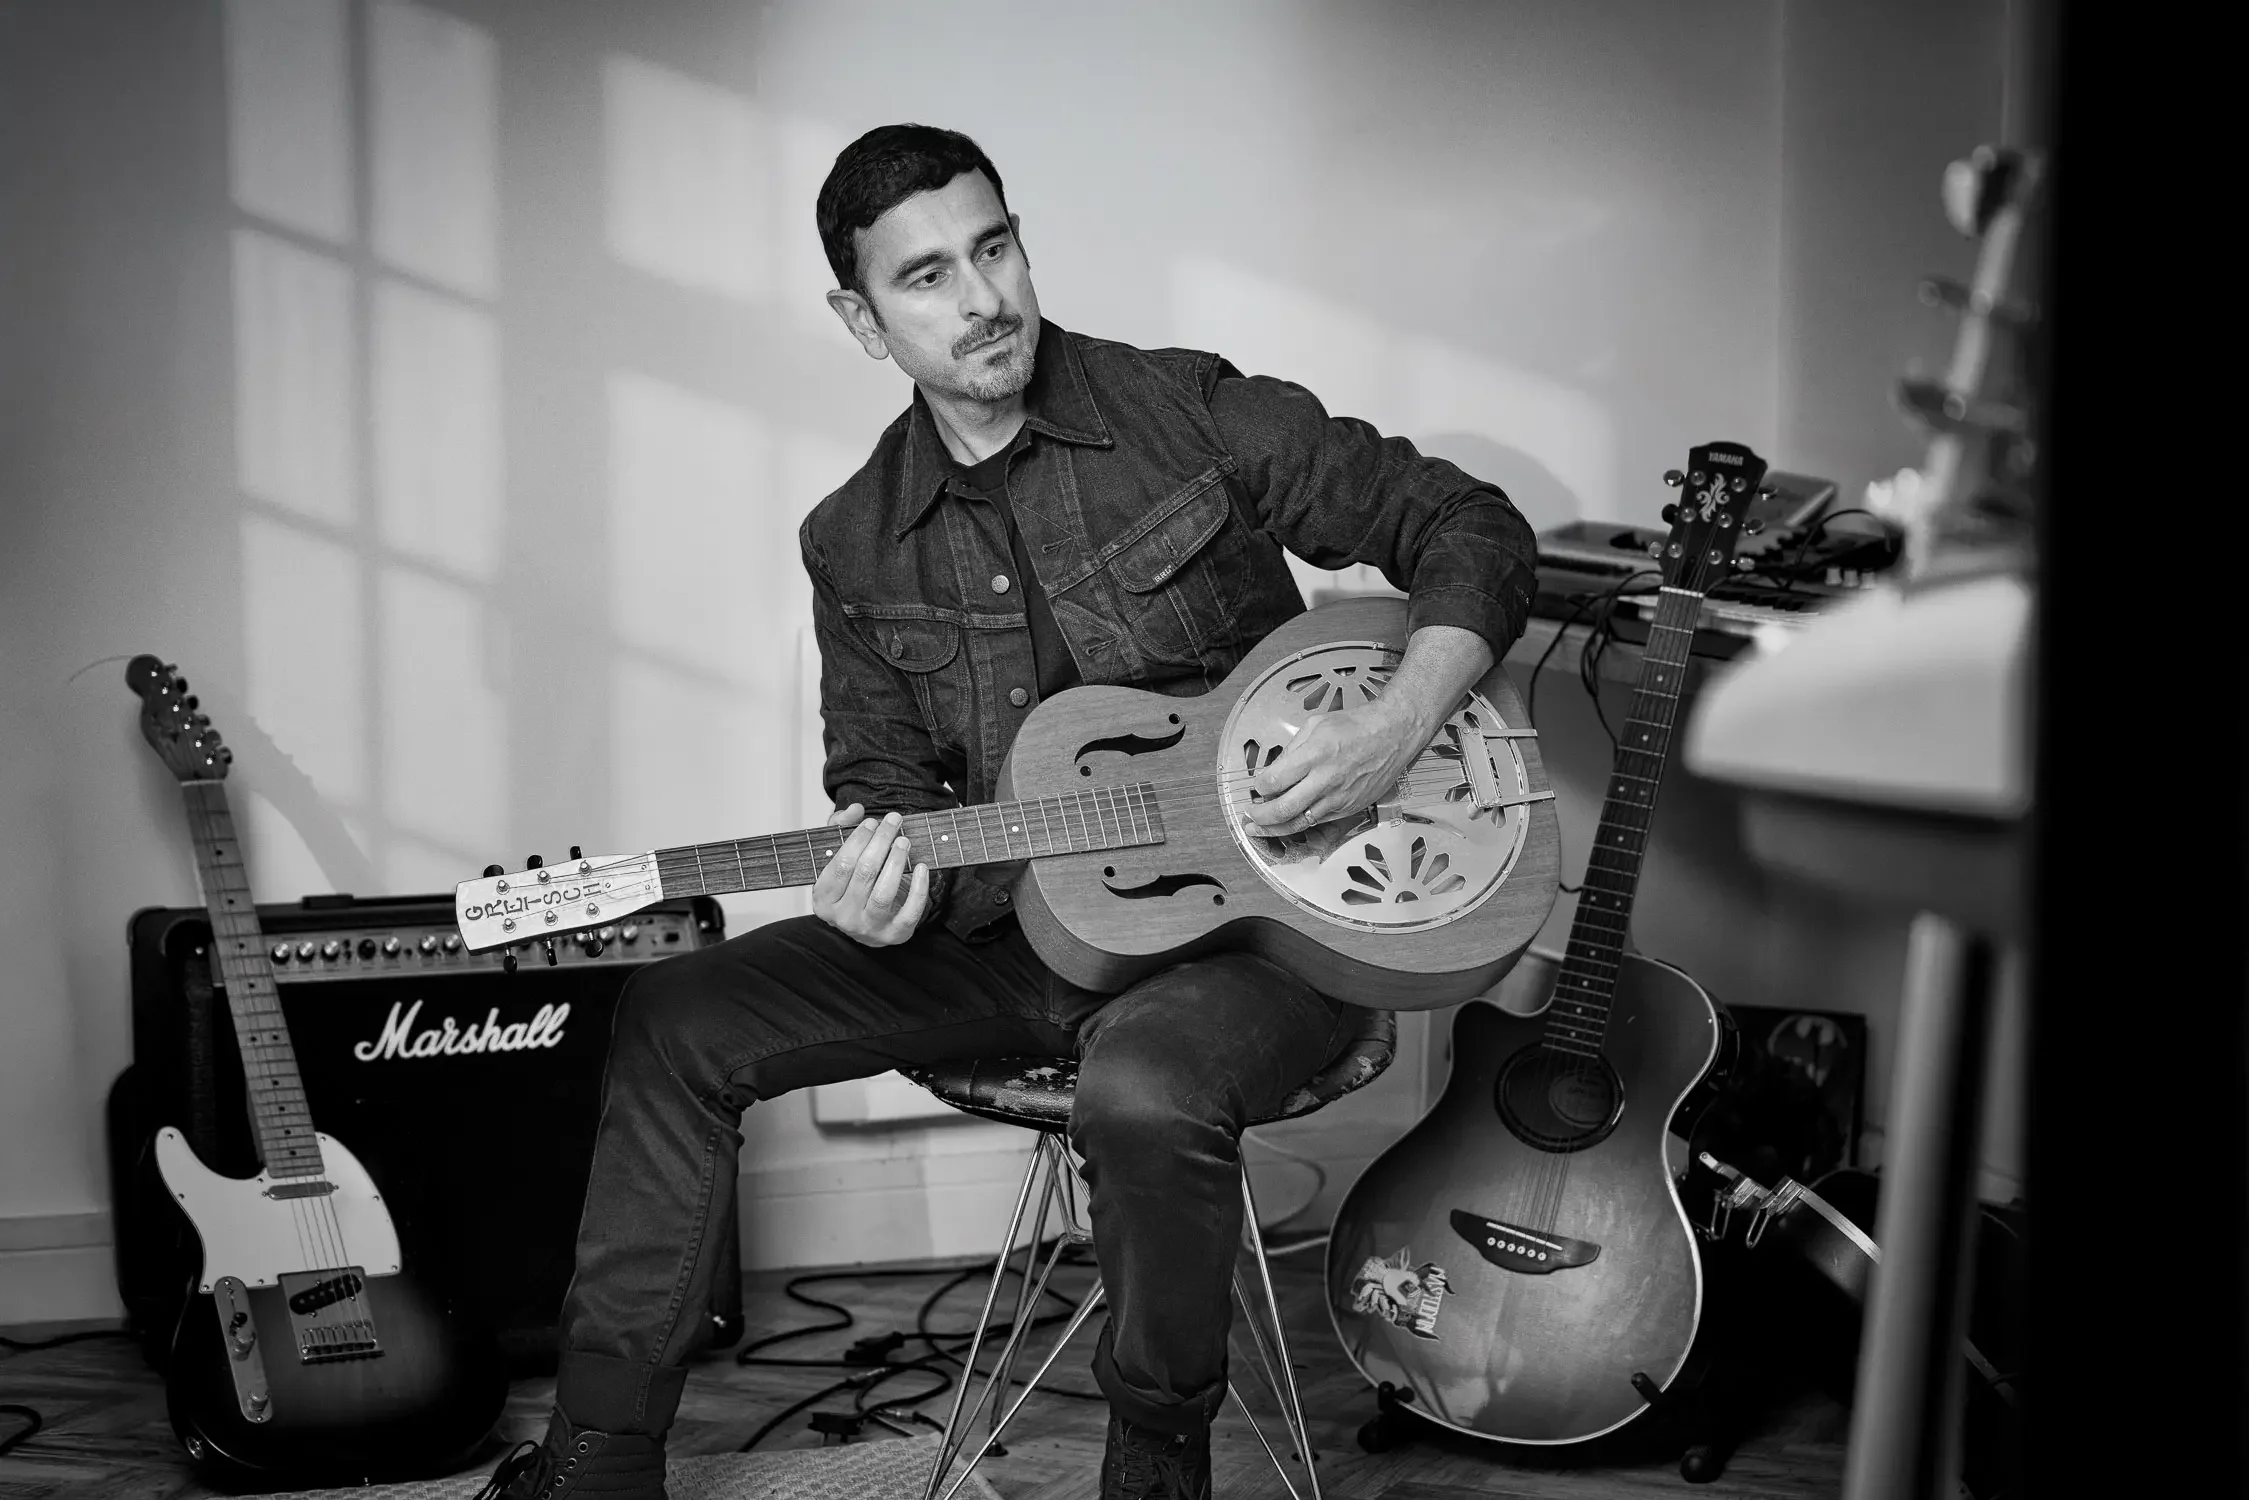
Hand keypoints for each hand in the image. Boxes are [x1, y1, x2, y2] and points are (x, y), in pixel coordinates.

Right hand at [811, 803, 930, 946]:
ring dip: (897, 861)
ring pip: (884, 893)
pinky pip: (910, 911)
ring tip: (904, 841)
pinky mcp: (895, 934)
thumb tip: (855, 810)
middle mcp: (843, 917)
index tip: (872, 821)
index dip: (858, 839)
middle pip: (864, 873)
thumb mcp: (840, 858)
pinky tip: (922, 867)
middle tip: (893, 821)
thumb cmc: (853, 886)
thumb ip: (841, 829)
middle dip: (881, 842)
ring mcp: (869, 928)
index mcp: (823, 899)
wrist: (869, 925)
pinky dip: (919, 888)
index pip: (841, 865)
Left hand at [1245, 701, 1433, 836]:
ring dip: (1275, 828)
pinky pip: (1319, 821)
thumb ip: (1292, 748)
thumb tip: (1276, 769)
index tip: (1257, 786)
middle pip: (1283, 809)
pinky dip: (1301, 823)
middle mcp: (1325, 780)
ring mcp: (1339, 797)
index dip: (1259, 787)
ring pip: (1300, 823)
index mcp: (1314, 755)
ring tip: (1259, 828)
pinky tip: (1290, 821)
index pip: (1274, 781)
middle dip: (1260, 816)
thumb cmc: (1357, 726)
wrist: (1393, 734)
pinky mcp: (1350, 808)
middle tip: (1249, 815)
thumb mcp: (1316, 724)